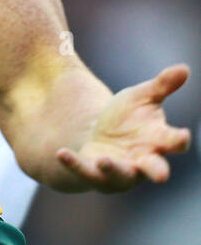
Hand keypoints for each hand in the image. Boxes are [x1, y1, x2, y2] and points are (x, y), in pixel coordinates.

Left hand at [56, 64, 190, 191]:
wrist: (102, 135)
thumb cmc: (131, 117)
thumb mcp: (143, 97)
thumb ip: (162, 85)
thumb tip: (184, 68)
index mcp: (158, 140)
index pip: (174, 142)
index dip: (179, 140)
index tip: (183, 136)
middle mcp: (142, 161)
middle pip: (153, 168)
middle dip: (157, 171)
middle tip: (162, 176)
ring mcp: (119, 172)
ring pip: (118, 175)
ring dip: (111, 169)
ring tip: (103, 160)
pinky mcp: (95, 174)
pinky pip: (85, 171)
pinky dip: (73, 164)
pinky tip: (61, 153)